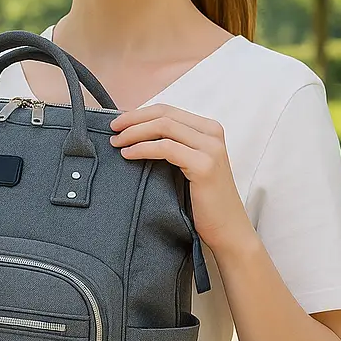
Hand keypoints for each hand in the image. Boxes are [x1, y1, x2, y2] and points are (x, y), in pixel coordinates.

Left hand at [108, 103, 252, 254]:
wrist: (227, 229)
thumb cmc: (204, 202)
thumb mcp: (189, 165)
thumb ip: (173, 146)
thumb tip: (135, 134)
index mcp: (209, 129)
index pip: (168, 110)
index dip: (140, 113)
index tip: (119, 123)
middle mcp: (212, 133)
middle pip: (164, 114)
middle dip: (133, 119)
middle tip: (112, 128)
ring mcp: (210, 148)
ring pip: (163, 127)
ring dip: (134, 132)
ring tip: (117, 142)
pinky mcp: (204, 165)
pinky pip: (165, 148)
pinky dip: (143, 148)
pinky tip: (128, 154)